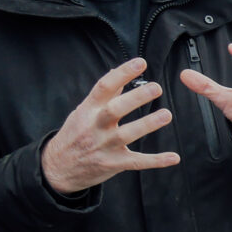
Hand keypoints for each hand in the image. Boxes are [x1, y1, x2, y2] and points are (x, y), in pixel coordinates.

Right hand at [42, 58, 178, 193]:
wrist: (58, 168)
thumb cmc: (74, 135)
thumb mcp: (83, 112)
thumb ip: (103, 95)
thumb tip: (116, 71)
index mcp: (88, 110)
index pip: (104, 87)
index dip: (122, 74)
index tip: (140, 63)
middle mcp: (95, 126)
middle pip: (114, 109)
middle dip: (135, 98)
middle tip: (156, 87)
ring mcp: (103, 146)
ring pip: (126, 134)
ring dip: (147, 124)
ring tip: (166, 114)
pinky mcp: (112, 164)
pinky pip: (136, 162)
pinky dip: (156, 161)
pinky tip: (173, 158)